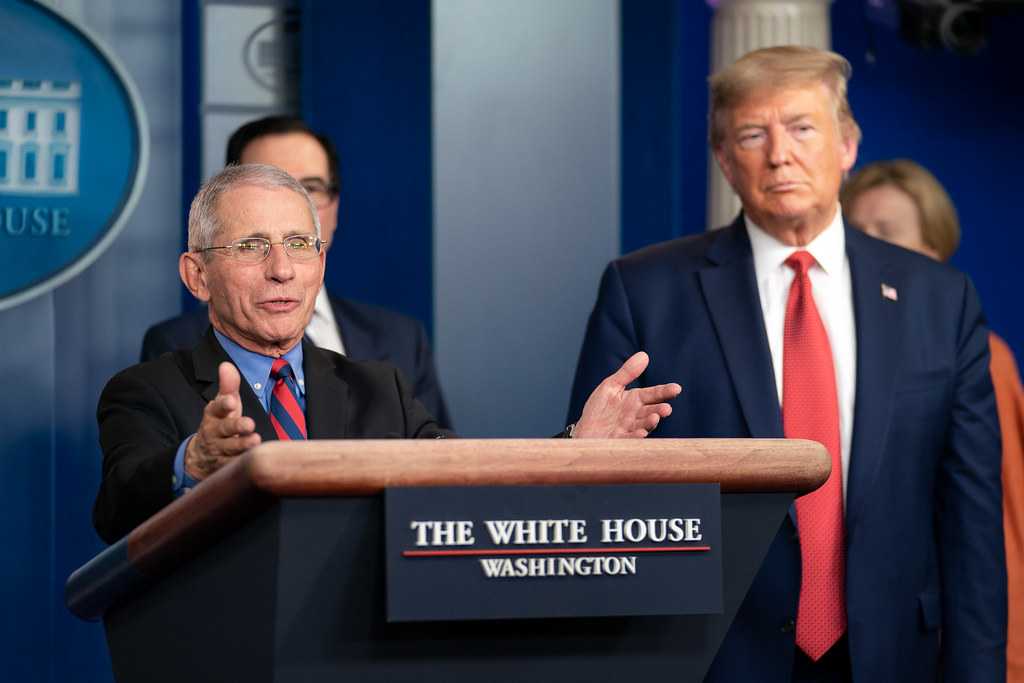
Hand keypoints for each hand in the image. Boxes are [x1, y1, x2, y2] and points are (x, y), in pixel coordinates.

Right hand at [185, 362, 261, 479]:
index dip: (223, 404)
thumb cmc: (221, 423)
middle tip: (249, 424)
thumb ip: (228, 386)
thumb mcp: (223, 404)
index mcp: (213, 415)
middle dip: (236, 427)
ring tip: (255, 441)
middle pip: (224, 429)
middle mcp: (214, 432)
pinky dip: (241, 464)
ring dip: (242, 446)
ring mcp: (218, 451)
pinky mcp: (224, 467)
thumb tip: (226, 365)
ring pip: (230, 449)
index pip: (217, 408)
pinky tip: (254, 461)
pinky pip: (233, 467)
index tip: (231, 401)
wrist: (202, 455)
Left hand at [573, 352, 680, 437]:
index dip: (665, 392)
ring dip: (650, 423)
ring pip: (643, 426)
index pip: (653, 394)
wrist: (584, 431)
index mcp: (635, 400)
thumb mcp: (611, 386)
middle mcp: (636, 415)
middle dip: (659, 410)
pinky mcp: (619, 441)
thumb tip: (644, 354)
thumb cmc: (599, 409)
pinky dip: (635, 437)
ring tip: (655, 418)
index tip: (676, 388)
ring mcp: (629, 429)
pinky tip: (640, 433)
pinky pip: (629, 439)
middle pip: (651, 411)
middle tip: (666, 409)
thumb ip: (627, 372)